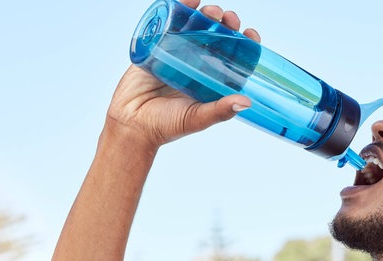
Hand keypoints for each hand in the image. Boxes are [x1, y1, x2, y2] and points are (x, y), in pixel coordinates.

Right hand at [104, 1, 261, 151]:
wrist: (132, 125)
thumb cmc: (167, 126)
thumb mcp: (198, 117)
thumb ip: (220, 111)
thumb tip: (247, 102)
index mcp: (211, 80)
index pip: (233, 58)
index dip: (244, 44)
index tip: (251, 34)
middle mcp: (196, 65)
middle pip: (216, 38)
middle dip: (226, 25)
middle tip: (229, 19)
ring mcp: (176, 55)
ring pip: (194, 28)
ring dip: (205, 15)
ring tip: (211, 11)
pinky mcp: (155, 47)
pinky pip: (167, 25)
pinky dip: (178, 9)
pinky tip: (188, 1)